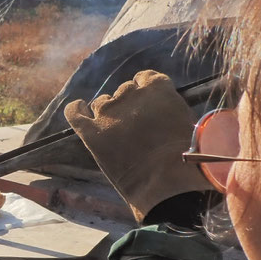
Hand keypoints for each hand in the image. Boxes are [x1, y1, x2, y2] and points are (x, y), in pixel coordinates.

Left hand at [64, 70, 209, 222]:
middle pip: (124, 91)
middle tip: (135, 125)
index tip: (146, 101)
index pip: (145, 78)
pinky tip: (77, 108)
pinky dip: (75, 110)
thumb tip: (161, 111)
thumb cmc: (185, 157)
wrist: (166, 181)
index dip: (144, 89)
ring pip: (102, 102)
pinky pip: (75, 114)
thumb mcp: (185, 121)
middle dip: (128, 105)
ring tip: (114, 129)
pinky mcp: (92, 132)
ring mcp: (108, 112)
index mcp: (157, 88)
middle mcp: (130, 94)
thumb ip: (168, 108)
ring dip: (107, 112)